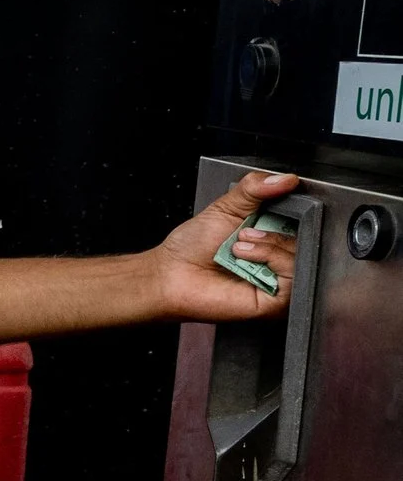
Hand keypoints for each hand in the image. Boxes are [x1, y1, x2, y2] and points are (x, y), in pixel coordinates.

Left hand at [150, 170, 300, 321]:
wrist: (171, 274)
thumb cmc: (193, 247)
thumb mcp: (226, 206)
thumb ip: (255, 187)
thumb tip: (286, 178)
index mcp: (273, 236)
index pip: (305, 220)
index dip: (295, 210)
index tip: (276, 201)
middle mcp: (280, 259)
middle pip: (309, 237)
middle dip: (279, 227)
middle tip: (247, 230)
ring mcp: (280, 281)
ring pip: (303, 255)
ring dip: (271, 243)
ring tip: (240, 244)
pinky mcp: (277, 302)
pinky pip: (294, 276)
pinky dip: (272, 258)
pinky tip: (246, 256)